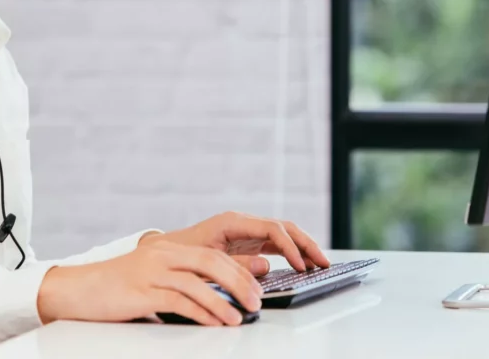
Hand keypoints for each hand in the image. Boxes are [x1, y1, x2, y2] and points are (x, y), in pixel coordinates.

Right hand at [36, 239, 262, 326]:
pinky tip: (213, 322)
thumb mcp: (152, 277)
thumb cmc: (115, 287)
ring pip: (198, 282)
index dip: (239, 270)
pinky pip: (178, 301)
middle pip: (211, 263)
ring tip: (239, 318)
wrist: (77, 289)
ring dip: (223, 302)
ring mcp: (151, 272)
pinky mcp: (141, 292)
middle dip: (239, 283)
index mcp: (168, 249)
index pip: (213, 254)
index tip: (257, 286)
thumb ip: (180, 282)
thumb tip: (215, 299)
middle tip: (255, 301)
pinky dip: (200, 313)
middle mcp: (162, 255)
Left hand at [139, 211, 330, 276]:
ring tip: (321, 264)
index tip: (302, 266)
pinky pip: (275, 244)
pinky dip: (291, 253)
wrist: (164, 252)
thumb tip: (267, 266)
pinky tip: (303, 265)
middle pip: (283, 227)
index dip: (290, 246)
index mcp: (232, 221)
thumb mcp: (208, 261)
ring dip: (302, 247)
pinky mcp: (247, 242)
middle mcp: (242, 222)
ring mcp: (246, 231)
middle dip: (305, 244)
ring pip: (283, 234)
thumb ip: (237, 264)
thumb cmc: (182, 255)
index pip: (271, 228)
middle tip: (324, 263)